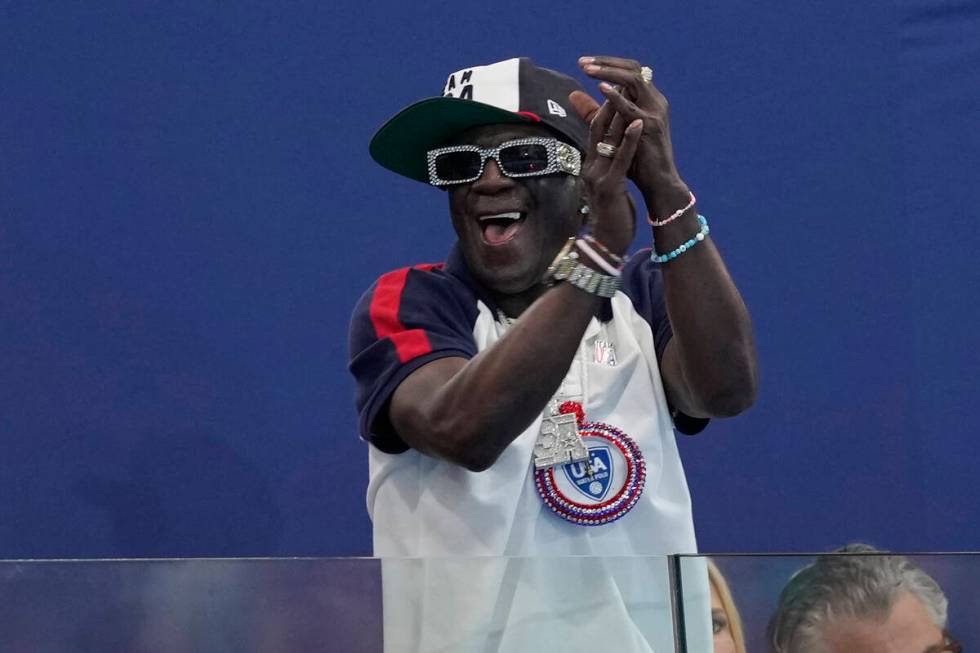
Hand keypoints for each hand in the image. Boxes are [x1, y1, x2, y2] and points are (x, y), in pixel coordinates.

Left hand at [570, 56, 690, 217]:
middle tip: (582, 62)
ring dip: (609, 72)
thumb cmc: (637, 159)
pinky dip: (616, 97)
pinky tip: (601, 88)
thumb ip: (594, 112)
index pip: (630, 70)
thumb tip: (572, 95)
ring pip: (634, 81)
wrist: (657, 183)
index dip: (607, 63)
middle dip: (606, 63)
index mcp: (648, 100)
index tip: (583, 62)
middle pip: (633, 69)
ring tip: (587, 69)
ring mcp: (655, 113)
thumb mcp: (613, 129)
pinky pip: (631, 108)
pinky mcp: (650, 127)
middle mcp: (655, 101)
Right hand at [574, 90, 643, 255]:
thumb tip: (610, 152)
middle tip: (623, 80)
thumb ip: (607, 167)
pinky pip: (621, 159)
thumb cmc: (610, 217)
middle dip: (610, 102)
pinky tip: (639, 124)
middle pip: (598, 128)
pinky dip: (630, 140)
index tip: (617, 86)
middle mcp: (590, 167)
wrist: (605, 245)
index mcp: (590, 165)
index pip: (595, 130)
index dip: (605, 106)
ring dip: (620, 114)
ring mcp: (598, 177)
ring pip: (608, 139)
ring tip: (631, 92)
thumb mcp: (607, 186)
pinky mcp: (610, 188)